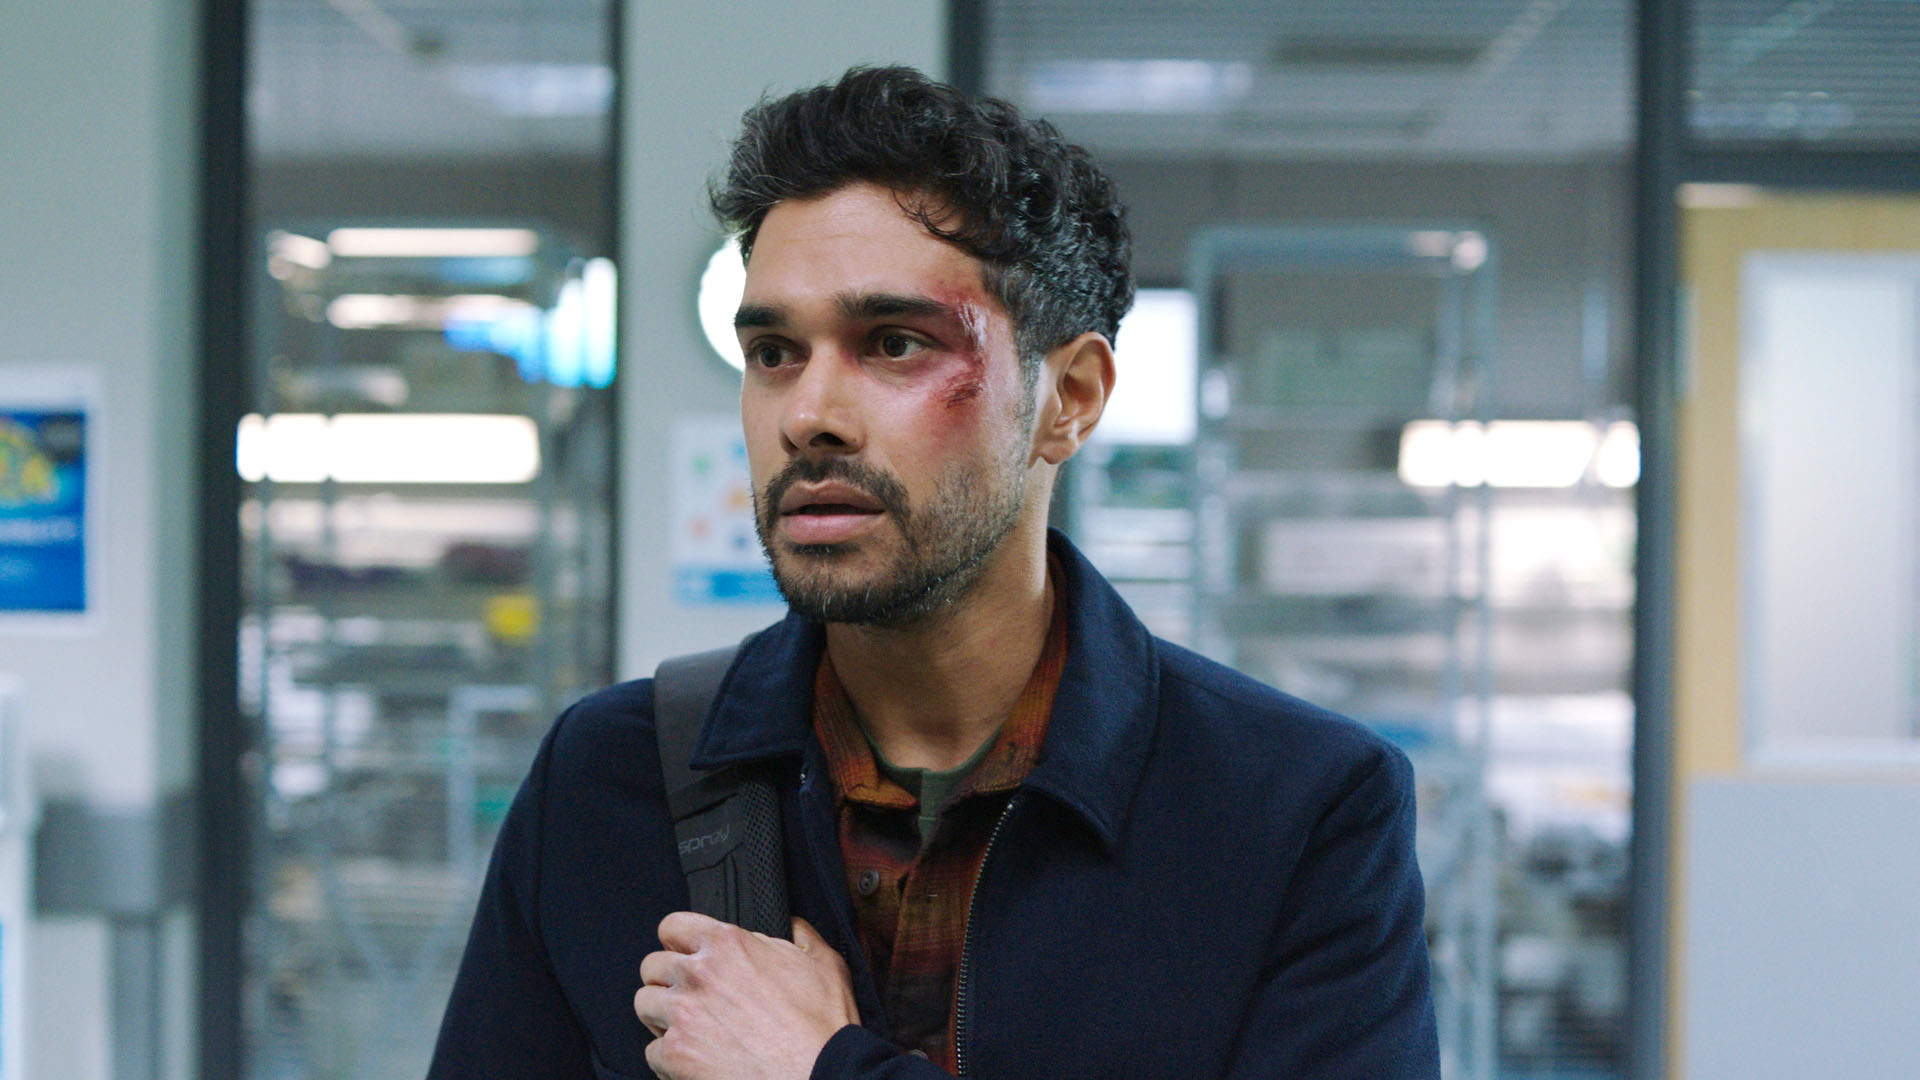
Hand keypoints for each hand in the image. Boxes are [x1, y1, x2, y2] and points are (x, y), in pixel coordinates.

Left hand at [634, 912, 857, 1079]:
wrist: (821, 1076)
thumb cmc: (823, 1027)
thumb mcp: (824, 963)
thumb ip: (799, 934)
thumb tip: (790, 925)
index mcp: (728, 945)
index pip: (672, 926)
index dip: (679, 940)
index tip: (685, 953)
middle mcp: (698, 975)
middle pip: (652, 966)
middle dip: (668, 979)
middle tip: (690, 995)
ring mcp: (682, 1016)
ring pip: (644, 1004)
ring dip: (662, 1014)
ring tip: (688, 1026)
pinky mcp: (676, 1056)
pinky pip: (652, 1050)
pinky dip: (669, 1056)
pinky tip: (694, 1057)